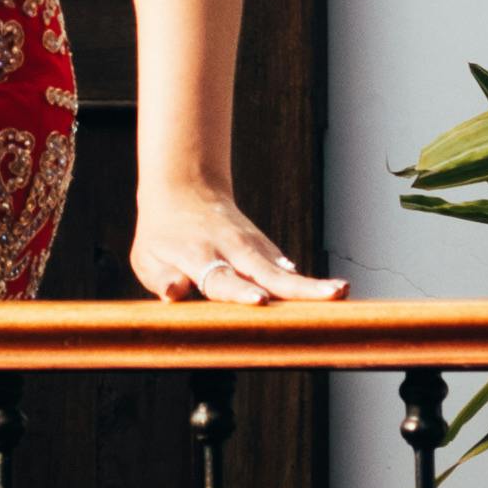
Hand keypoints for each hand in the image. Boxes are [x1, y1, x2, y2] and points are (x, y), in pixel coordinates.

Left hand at [131, 179, 343, 306]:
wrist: (185, 187)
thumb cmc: (162, 232)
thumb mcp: (146, 257)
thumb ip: (160, 279)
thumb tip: (175, 294)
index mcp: (199, 254)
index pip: (221, 277)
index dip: (240, 291)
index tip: (260, 301)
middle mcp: (232, 249)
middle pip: (267, 272)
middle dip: (298, 288)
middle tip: (331, 295)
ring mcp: (252, 247)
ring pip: (283, 269)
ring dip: (311, 283)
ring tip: (341, 293)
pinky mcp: (264, 249)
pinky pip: (284, 269)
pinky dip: (305, 282)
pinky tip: (329, 293)